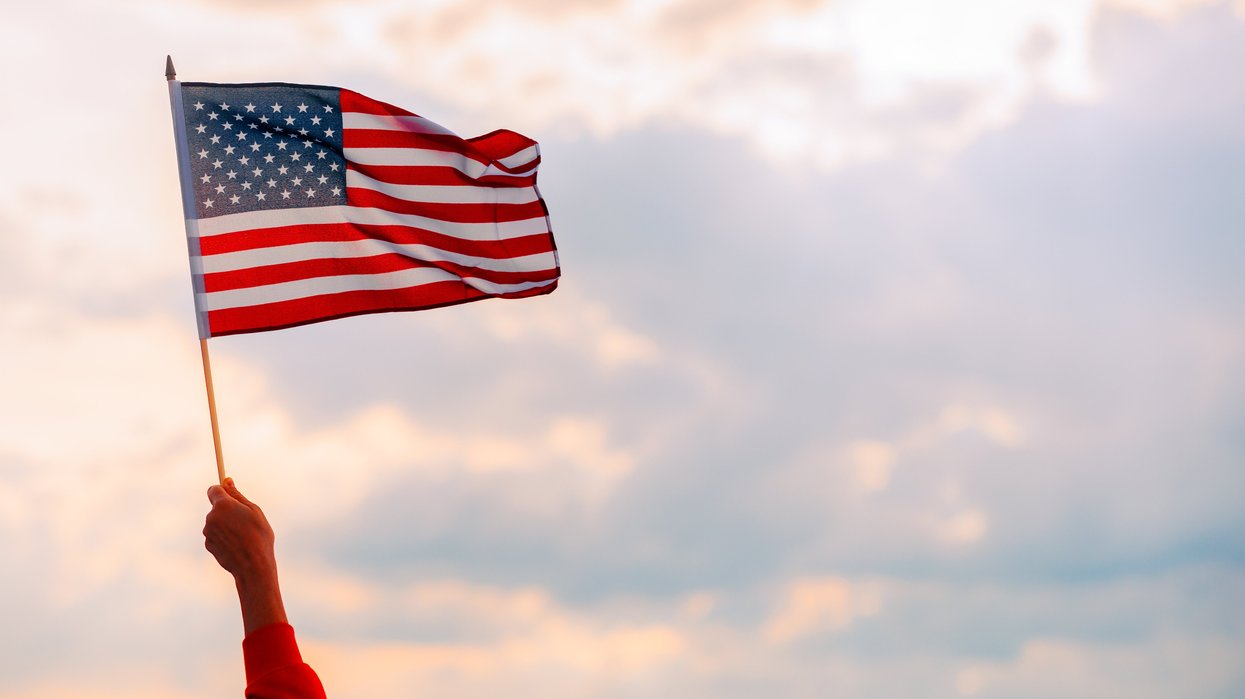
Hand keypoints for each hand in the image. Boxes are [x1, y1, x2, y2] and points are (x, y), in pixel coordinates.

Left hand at [204, 478, 287, 633]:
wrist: (253, 566)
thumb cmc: (259, 536)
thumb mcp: (254, 511)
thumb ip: (238, 495)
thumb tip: (227, 481)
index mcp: (222, 505)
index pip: (213, 489)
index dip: (222, 491)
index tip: (230, 494)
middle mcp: (211, 517)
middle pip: (216, 507)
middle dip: (227, 510)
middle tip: (245, 520)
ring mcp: (207, 532)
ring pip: (216, 522)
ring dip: (226, 525)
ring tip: (243, 535)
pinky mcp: (208, 545)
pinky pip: (215, 535)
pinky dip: (224, 537)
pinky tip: (236, 545)